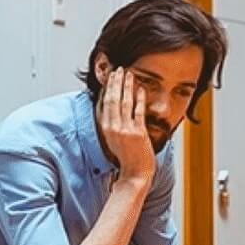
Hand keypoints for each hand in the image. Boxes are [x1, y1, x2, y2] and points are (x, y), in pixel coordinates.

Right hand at [99, 68, 155, 182]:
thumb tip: (110, 108)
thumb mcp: (112, 139)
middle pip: (112, 100)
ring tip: (129, 74)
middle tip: (118, 69)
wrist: (135, 174)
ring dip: (126, 87)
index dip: (107, 88)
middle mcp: (112, 128)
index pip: (103, 103)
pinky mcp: (138, 133)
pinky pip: (138, 111)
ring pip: (124, 103)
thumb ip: (111, 123)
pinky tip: (141, 89)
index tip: (110, 77)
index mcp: (105, 129)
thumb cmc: (126, 158)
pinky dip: (139, 99)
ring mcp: (125, 130)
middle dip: (115, 83)